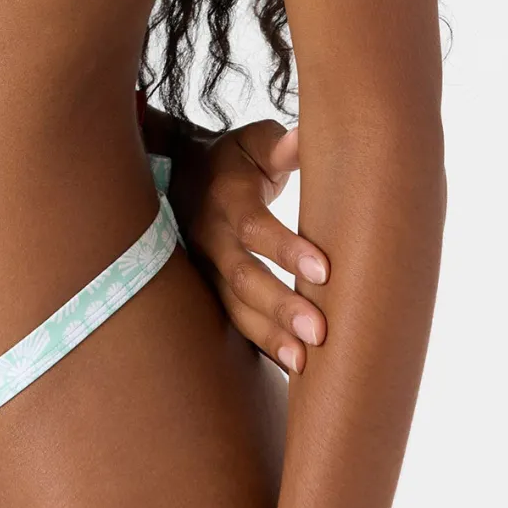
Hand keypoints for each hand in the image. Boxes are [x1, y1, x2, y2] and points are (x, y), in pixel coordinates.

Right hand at [163, 117, 329, 375]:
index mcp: (226, 196)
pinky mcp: (211, 290)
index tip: (324, 270)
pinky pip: (234, 322)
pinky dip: (261, 346)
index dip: (286, 248)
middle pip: (242, 276)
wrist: (183, 176)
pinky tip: (290, 369)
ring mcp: (207, 268)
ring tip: (305, 363)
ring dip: (269, 336)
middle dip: (280, 306)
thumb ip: (281, 147)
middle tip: (320, 332)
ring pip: (234, 307)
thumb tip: (306, 138)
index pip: (254, 225)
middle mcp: (211, 236)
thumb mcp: (254, 143)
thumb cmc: (235, 160)